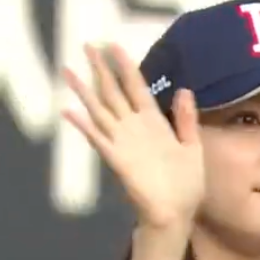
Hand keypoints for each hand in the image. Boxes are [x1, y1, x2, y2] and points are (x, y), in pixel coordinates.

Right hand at [62, 43, 204, 230]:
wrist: (177, 214)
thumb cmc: (186, 185)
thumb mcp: (192, 147)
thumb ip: (186, 119)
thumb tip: (184, 88)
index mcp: (153, 123)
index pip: (136, 87)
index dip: (126, 66)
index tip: (114, 45)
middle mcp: (134, 128)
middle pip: (113, 92)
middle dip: (100, 69)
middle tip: (86, 45)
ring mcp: (123, 142)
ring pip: (100, 110)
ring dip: (84, 91)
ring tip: (67, 70)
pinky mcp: (117, 159)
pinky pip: (98, 139)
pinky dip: (84, 126)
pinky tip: (68, 112)